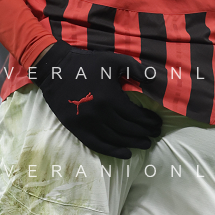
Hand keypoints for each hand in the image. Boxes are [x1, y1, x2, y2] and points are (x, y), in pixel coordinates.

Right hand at [32, 41, 161, 158]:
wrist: (56, 69)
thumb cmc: (88, 64)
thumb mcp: (114, 60)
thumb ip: (135, 69)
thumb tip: (153, 79)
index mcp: (111, 97)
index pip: (136, 116)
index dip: (149, 121)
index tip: (157, 123)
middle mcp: (100, 114)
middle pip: (128, 129)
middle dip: (144, 133)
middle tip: (155, 134)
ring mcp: (87, 123)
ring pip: (115, 139)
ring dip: (132, 143)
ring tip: (145, 143)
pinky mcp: (76, 129)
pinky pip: (97, 145)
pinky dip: (113, 151)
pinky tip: (126, 154)